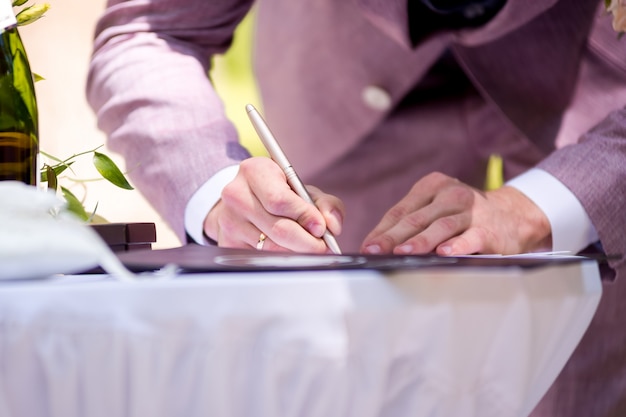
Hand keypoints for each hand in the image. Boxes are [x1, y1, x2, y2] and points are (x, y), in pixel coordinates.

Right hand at [203, 157, 343, 251]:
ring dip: (297, 252)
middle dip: (307, 242)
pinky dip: (282, 258)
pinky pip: (261, 256)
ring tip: (311, 249)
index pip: (279, 200)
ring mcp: (229, 220)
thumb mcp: (301, 189)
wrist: (241, 200)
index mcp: (254, 171)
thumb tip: (332, 225)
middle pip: (277, 228)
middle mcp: (236, 194)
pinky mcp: (227, 241)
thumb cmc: (277, 192)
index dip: (304, 216)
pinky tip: (291, 252)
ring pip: (271, 247)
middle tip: (323, 246)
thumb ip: (325, 203)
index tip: (322, 228)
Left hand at [361, 172, 551, 255]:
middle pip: (416, 218)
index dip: (382, 230)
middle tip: (375, 252)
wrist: (514, 215)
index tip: (367, 247)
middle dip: (392, 238)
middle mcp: (450, 194)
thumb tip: (378, 247)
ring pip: (440, 226)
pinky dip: (457, 246)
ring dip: (420, 241)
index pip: (400, 210)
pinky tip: (444, 254)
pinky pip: (470, 237)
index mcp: (432, 187)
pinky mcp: (489, 229)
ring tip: (402, 254)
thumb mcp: (437, 210)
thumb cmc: (465, 216)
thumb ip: (412, 224)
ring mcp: (471, 210)